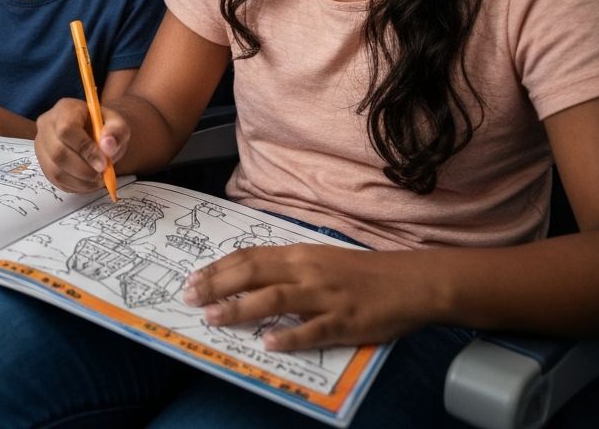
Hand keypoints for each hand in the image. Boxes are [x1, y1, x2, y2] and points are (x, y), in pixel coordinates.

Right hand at [34, 98, 129, 192]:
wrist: (94, 132)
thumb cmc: (104, 127)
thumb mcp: (118, 124)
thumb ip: (117, 132)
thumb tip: (108, 147)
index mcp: (65, 108)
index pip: (67, 129)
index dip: (85, 149)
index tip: (104, 163)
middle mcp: (47, 124)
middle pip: (58, 152)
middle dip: (83, 170)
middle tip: (101, 175)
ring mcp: (41, 145)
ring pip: (54, 170)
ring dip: (79, 181)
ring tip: (97, 180)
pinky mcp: (42, 162)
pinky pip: (54, 180)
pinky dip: (74, 186)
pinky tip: (88, 182)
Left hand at [182, 244, 428, 349]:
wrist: (409, 281)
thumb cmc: (360, 273)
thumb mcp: (319, 260)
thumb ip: (287, 268)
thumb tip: (248, 278)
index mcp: (299, 254)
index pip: (249, 257)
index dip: (219, 268)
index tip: (193, 278)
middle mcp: (307, 271)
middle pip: (254, 273)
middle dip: (217, 285)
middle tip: (189, 297)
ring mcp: (325, 296)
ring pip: (275, 300)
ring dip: (241, 309)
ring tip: (213, 318)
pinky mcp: (344, 321)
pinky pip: (312, 330)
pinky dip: (288, 337)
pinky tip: (267, 344)